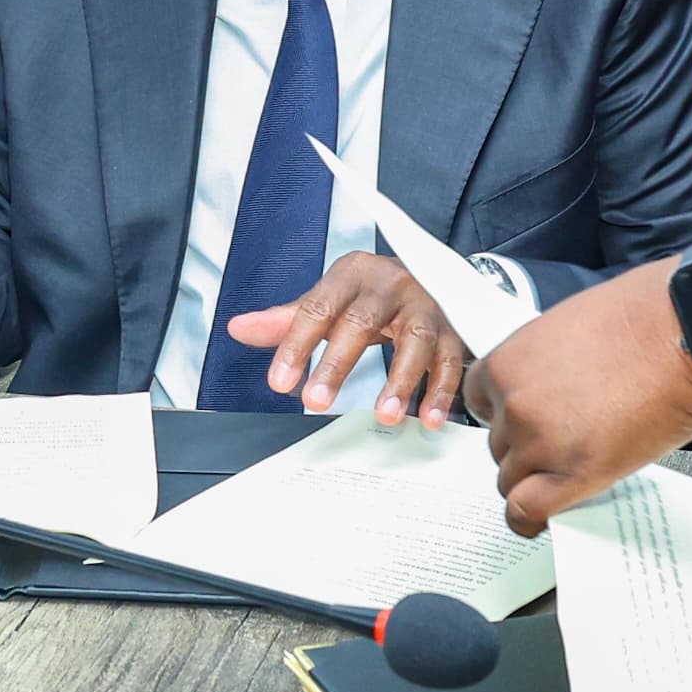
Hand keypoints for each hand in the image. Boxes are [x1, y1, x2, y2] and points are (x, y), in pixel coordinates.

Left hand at [224, 251, 467, 420]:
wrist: (429, 274)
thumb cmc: (371, 293)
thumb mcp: (329, 298)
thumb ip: (287, 320)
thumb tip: (239, 329)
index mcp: (352, 274)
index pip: (317, 308)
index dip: (296, 345)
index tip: (280, 381)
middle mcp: (390, 284)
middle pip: (362, 321)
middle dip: (337, 364)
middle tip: (316, 401)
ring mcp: (425, 305)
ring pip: (415, 339)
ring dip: (401, 380)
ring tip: (385, 414)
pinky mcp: (452, 328)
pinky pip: (450, 359)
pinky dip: (441, 390)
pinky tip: (429, 417)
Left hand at [465, 258, 691, 536]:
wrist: (683, 330)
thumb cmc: (641, 319)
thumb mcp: (567, 331)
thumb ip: (543, 367)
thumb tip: (547, 395)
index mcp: (507, 363)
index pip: (479, 404)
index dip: (505, 417)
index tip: (527, 426)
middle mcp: (512, 403)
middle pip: (498, 446)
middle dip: (527, 449)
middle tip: (566, 444)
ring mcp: (538, 441)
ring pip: (512, 481)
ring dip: (538, 481)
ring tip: (575, 470)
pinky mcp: (571, 473)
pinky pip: (527, 511)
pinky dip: (532, 520)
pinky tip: (548, 517)